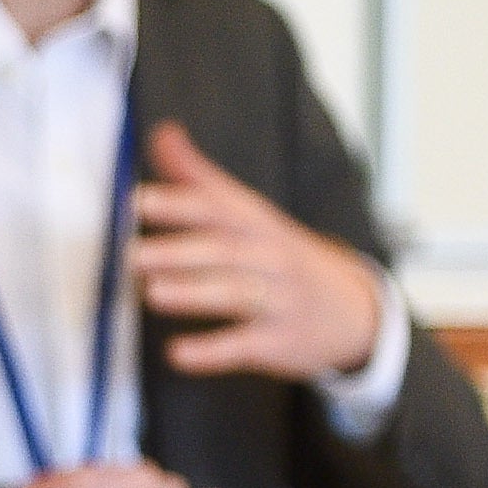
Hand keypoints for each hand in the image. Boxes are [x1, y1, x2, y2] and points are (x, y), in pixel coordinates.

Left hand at [135, 122, 386, 381]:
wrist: (355, 310)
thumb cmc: (282, 256)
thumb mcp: (251, 214)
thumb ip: (202, 178)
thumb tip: (162, 133)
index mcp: (258, 222)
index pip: (219, 207)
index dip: (179, 203)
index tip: (138, 201)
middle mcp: (271, 256)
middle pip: (225, 250)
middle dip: (178, 251)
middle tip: (132, 254)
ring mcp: (279, 300)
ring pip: (235, 294)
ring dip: (193, 293)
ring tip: (152, 292)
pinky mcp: (280, 341)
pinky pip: (244, 346)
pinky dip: (211, 351)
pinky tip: (176, 354)